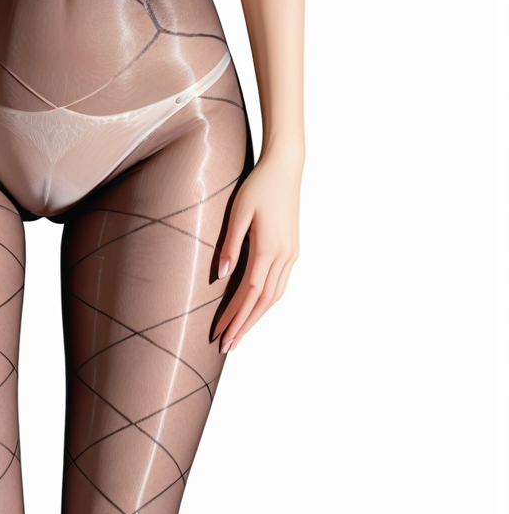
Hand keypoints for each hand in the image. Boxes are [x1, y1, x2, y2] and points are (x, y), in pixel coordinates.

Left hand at [212, 144, 301, 354]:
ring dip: (256, 318)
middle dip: (244, 326)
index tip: (220, 334)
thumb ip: (229, 245)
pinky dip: (267, 302)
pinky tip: (255, 310)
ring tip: (239, 334)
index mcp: (268, 248)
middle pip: (262, 302)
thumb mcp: (238, 212)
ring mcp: (292, 254)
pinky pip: (280, 285)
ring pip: (274, 297)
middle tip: (227, 347)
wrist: (286, 167)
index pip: (248, 292)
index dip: (234, 316)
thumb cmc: (258, 185)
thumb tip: (220, 277)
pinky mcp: (293, 250)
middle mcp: (284, 256)